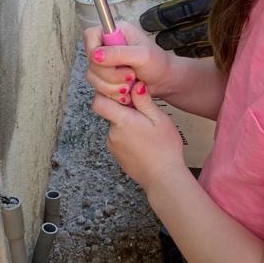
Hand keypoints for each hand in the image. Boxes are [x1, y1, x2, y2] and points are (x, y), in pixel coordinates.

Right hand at [83, 21, 175, 101]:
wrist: (164, 81)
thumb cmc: (158, 63)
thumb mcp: (143, 55)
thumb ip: (119, 53)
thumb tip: (95, 55)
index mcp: (115, 32)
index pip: (90, 36)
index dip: (93, 50)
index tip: (108, 62)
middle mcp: (107, 46)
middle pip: (90, 61)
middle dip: (110, 74)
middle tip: (131, 76)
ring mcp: (105, 63)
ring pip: (93, 77)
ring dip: (112, 86)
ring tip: (131, 85)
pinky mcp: (106, 79)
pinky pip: (98, 88)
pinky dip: (112, 94)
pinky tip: (126, 93)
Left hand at [91, 76, 185, 191]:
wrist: (163, 178)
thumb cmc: (164, 148)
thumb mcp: (159, 119)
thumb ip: (144, 101)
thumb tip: (134, 85)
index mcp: (122, 121)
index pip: (99, 102)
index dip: (108, 94)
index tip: (124, 94)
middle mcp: (112, 133)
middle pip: (110, 113)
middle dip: (124, 110)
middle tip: (143, 114)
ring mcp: (113, 146)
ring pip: (115, 126)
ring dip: (127, 124)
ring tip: (147, 131)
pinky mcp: (117, 155)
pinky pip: (118, 139)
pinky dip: (128, 137)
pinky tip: (143, 142)